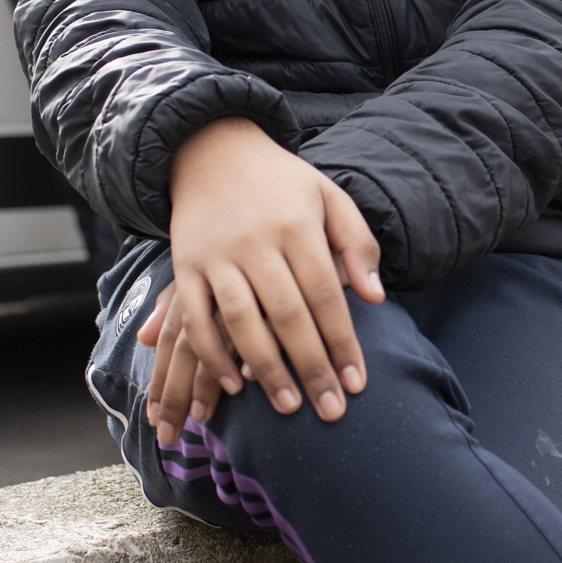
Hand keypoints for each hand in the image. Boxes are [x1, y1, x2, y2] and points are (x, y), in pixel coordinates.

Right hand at [140, 118, 383, 441]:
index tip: (357, 384)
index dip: (342, 341)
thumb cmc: (283, 184)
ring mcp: (217, 255)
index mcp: (296, 226)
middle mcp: (256, 242)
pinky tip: (234, 386)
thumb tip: (375, 298)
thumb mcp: (328, 197)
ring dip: (266, 369)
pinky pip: (196, 319)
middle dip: (312, 367)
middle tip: (330, 412)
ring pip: (241, 322)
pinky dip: (213, 355)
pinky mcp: (186, 266)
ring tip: (290, 408)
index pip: (326, 294)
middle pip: (287, 315)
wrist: (213, 150)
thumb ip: (357, 244)